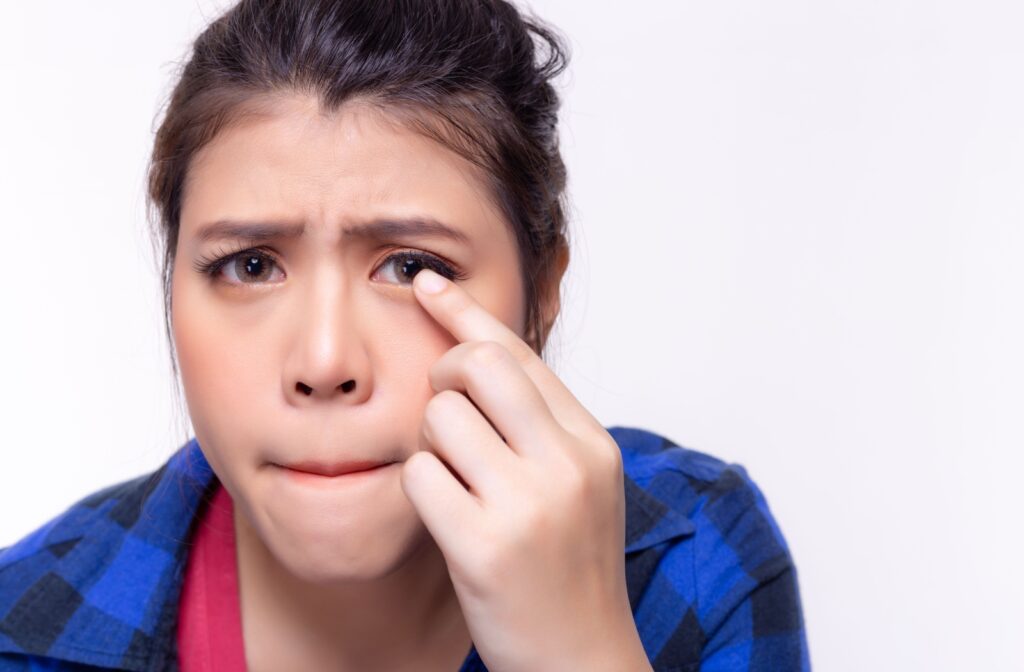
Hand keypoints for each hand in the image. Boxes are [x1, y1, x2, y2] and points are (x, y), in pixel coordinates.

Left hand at [399, 269, 652, 671]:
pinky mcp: (484, 546)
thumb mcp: (577, 487)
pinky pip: (418, 475)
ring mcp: (529, 503)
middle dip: (442, 377)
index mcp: (593, 443)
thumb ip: (538, 424)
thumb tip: (472, 354)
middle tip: (447, 416)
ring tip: (460, 488)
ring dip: (431, 447)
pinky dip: (421, 492)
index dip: (466, 314)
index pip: (519, 352)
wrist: (581, 663)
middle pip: (477, 364)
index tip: (426, 285)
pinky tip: (448, 523)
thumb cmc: (569, 572)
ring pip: (439, 418)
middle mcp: (568, 463)